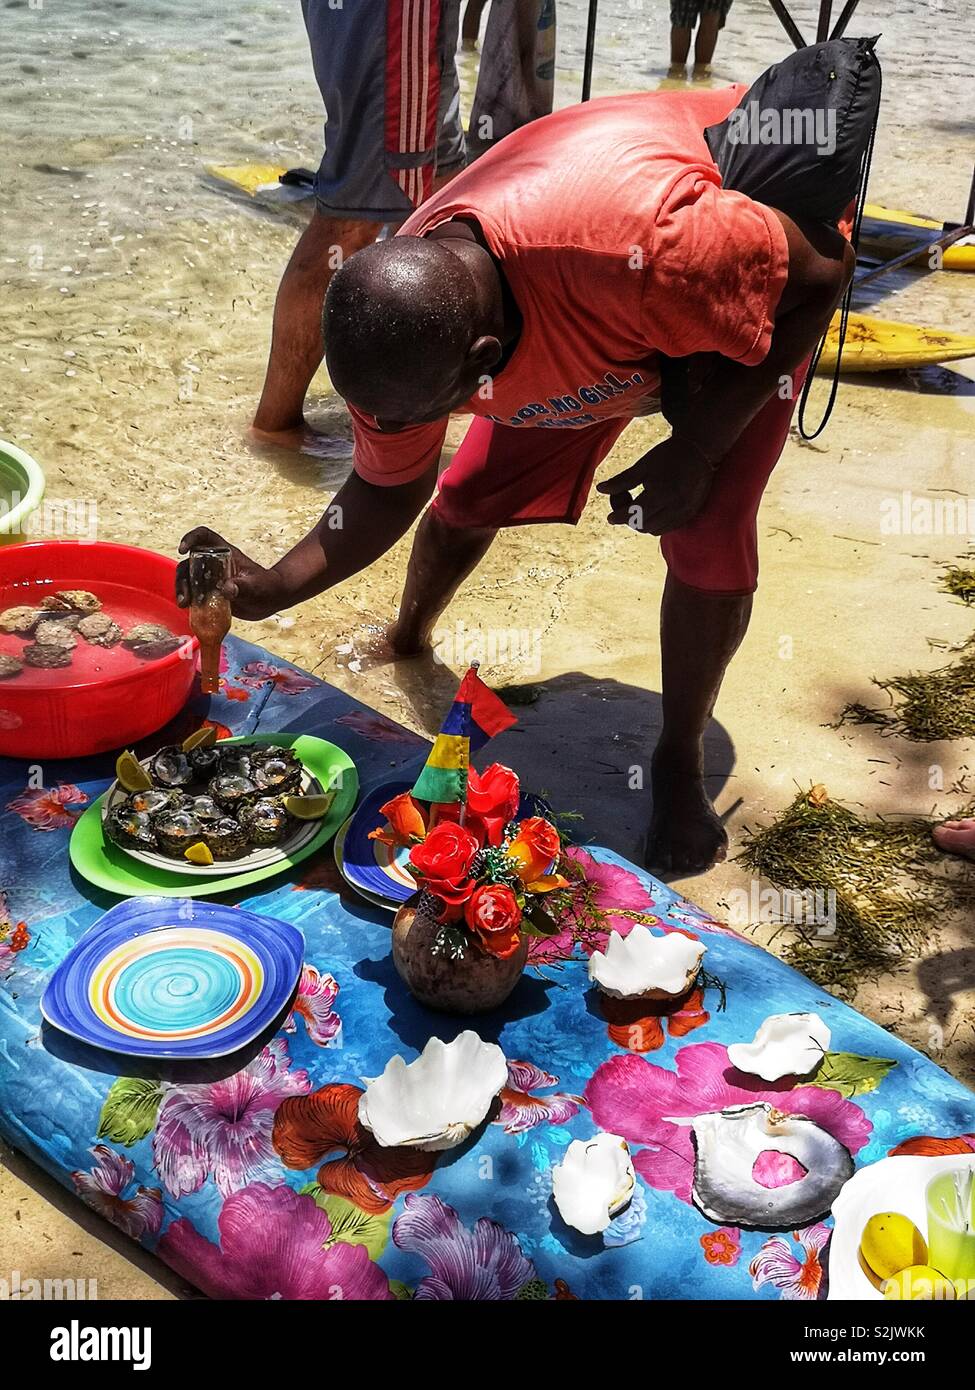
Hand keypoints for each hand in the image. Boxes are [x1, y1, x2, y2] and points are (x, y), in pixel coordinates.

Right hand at [176, 527, 288, 620]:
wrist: (271, 601)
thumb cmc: (268, 587)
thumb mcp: (257, 586)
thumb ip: (244, 587)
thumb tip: (227, 589)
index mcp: (225, 553)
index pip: (205, 537)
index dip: (191, 538)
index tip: (182, 550)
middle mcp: (214, 563)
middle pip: (189, 562)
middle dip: (182, 577)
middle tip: (185, 595)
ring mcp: (210, 578)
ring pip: (188, 579)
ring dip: (183, 590)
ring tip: (184, 604)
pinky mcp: (210, 592)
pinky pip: (194, 594)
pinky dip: (189, 601)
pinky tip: (189, 610)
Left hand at [597, 435, 717, 534]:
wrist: (700, 451)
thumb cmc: (668, 455)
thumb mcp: (642, 465)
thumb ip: (622, 481)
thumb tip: (601, 490)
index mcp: (661, 494)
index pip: (634, 514)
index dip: (619, 516)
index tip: (610, 518)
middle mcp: (674, 507)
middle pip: (643, 525)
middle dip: (629, 519)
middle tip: (624, 505)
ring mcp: (684, 513)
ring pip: (655, 530)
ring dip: (641, 524)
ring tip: (636, 507)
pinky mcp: (690, 514)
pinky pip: (668, 528)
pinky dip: (655, 524)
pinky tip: (650, 512)